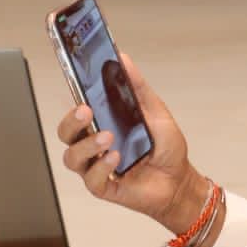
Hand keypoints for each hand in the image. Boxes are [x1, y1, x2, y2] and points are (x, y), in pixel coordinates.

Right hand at [57, 53, 209, 235]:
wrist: (179, 179)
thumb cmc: (165, 148)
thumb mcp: (155, 110)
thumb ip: (137, 86)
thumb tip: (122, 59)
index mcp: (103, 124)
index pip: (77, 111)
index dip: (71, 99)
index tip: (74, 85)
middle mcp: (95, 145)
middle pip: (66, 133)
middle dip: (71, 121)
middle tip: (86, 110)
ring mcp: (97, 166)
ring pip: (72, 157)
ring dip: (87, 145)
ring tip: (108, 136)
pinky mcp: (104, 187)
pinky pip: (91, 179)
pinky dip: (101, 167)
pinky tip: (115, 158)